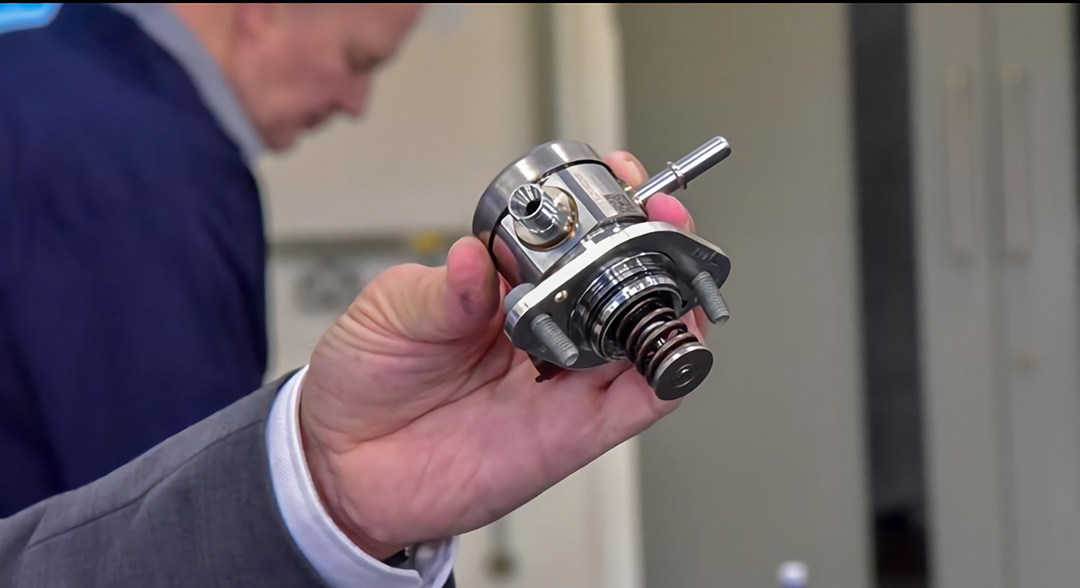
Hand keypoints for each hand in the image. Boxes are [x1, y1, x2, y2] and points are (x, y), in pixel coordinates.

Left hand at [299, 151, 705, 559]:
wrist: (345, 464)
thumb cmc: (365, 379)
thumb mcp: (389, 313)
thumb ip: (441, 292)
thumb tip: (477, 260)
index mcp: (508, 291)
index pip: (575, 241)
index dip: (608, 207)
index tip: (621, 180)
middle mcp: (546, 332)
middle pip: (625, 284)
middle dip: (658, 244)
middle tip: (660, 219)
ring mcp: (564, 383)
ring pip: (646, 339)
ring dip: (676, 302)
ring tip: (679, 270)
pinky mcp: (574, 434)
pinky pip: (637, 404)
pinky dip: (669, 373)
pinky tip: (675, 343)